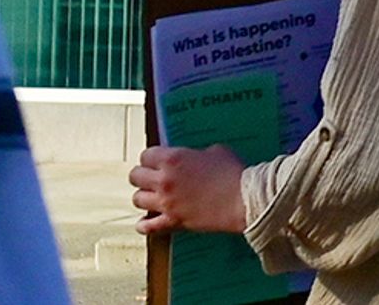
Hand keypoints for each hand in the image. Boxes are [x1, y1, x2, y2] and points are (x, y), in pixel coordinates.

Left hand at [130, 142, 248, 235]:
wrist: (243, 200)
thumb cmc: (233, 172)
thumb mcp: (216, 151)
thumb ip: (197, 154)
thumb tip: (193, 159)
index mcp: (173, 159)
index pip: (146, 155)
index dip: (151, 157)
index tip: (156, 160)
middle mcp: (164, 180)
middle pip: (135, 176)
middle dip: (142, 175)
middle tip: (150, 177)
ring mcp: (166, 203)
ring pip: (137, 200)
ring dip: (144, 197)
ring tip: (152, 197)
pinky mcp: (173, 222)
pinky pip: (147, 227)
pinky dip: (144, 225)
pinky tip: (146, 222)